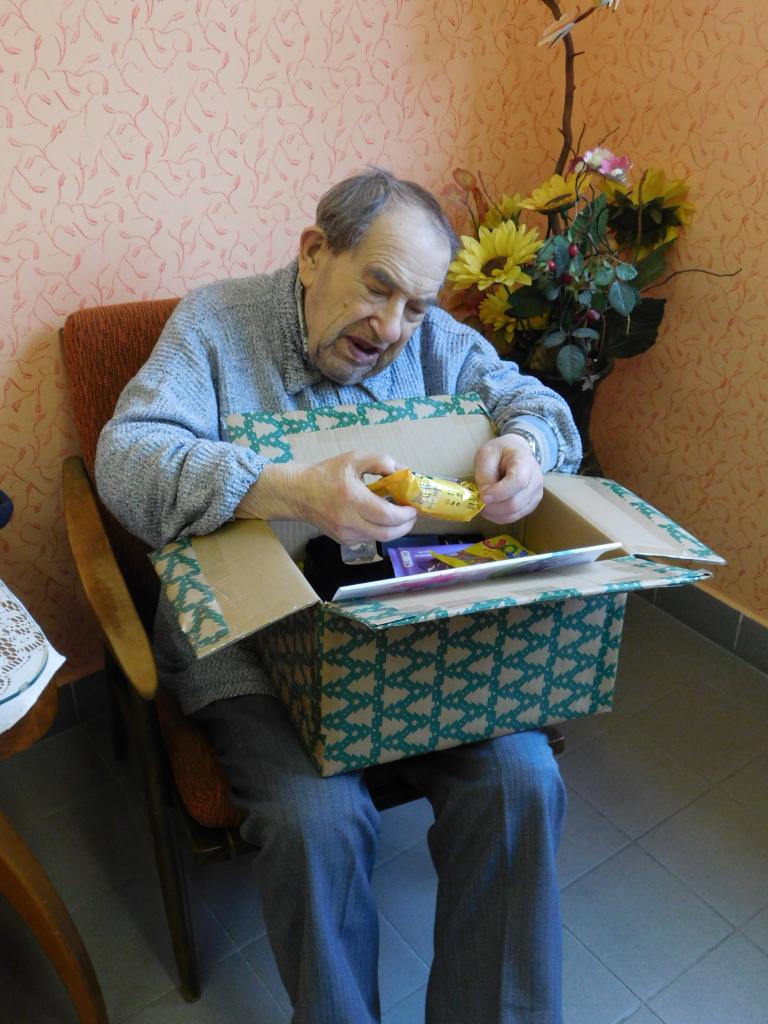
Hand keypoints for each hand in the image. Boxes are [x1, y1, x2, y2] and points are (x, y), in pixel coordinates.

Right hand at [238, 451, 416, 543]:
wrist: (298, 493)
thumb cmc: (327, 473)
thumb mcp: (354, 459)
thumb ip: (380, 462)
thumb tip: (403, 471)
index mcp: (352, 498)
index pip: (387, 515)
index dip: (404, 514)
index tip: (413, 507)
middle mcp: (349, 520)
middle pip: (386, 533)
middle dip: (405, 526)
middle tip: (411, 515)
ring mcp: (345, 534)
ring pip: (378, 538)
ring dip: (393, 530)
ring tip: (398, 517)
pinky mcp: (342, 540)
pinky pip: (368, 539)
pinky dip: (379, 531)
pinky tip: (380, 520)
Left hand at [474, 434, 543, 523]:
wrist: (516, 452)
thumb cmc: (500, 452)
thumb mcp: (486, 455)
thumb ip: (485, 476)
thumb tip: (485, 498)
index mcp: (525, 462)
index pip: (518, 482)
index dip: (499, 493)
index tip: (483, 495)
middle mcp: (535, 480)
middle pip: (515, 503)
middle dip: (493, 507)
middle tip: (479, 501)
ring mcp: (535, 494)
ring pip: (514, 514)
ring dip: (494, 514)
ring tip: (483, 505)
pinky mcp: (531, 505)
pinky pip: (514, 517)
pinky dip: (499, 517)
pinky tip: (490, 509)